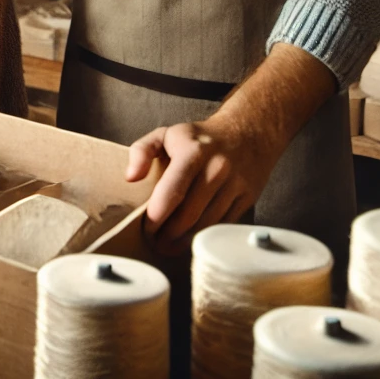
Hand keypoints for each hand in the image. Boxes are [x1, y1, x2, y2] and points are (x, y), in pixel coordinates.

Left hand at [126, 112, 286, 254]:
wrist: (249, 133)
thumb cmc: (200, 138)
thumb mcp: (166, 134)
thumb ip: (141, 151)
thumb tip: (131, 177)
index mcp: (193, 152)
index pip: (172, 192)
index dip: (157, 216)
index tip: (146, 228)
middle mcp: (217, 168)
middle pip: (189, 214)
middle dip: (168, 234)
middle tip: (154, 243)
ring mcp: (235, 184)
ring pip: (206, 223)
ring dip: (185, 240)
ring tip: (169, 246)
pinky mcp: (247, 197)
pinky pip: (223, 224)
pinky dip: (205, 235)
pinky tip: (191, 239)